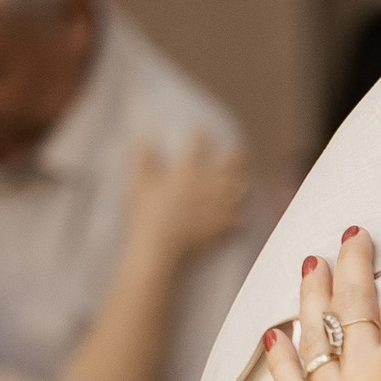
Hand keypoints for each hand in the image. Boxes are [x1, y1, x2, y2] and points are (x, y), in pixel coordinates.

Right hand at [124, 131, 248, 261]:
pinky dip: (241, 219)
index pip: (198, 145)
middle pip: (231, 163)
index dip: (201, 135)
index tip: (202, 131)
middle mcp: (208, 185)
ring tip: (242, 184)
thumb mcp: (138, 185)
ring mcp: (219, 206)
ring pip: (241, 190)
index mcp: (187, 172)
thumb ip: (143, 159)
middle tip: (236, 153)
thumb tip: (143, 138)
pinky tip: (240, 219)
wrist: (158, 249)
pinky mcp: (224, 228)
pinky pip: (240, 221)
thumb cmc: (145, 216)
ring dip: (241, 185)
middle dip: (235, 156)